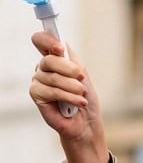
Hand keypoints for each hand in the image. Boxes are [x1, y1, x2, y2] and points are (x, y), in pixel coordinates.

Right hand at [30, 30, 109, 162]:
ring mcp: (38, 81)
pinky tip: (77, 103)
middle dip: (69, 69)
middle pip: (48, 59)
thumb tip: (61, 46)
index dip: (47, 40)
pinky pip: (51, 91)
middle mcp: (43, 68)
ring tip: (81, 94)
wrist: (86, 122)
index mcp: (54, 58)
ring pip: (52, 77)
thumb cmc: (84, 97)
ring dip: (72, 87)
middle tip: (82, 78)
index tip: (60, 48)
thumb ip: (70, 59)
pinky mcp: (36, 95)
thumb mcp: (82, 73)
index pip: (41, 40)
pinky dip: (68, 97)